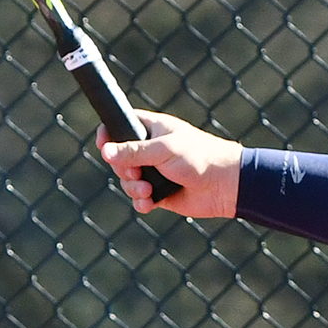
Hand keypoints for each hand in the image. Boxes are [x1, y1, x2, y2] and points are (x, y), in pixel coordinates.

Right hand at [96, 110, 241, 217]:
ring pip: (126, 180)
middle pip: (118, 158)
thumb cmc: (199, 157)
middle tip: (136, 172)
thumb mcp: (164, 150)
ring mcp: (154, 171)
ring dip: (133, 188)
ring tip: (148, 191)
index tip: (103, 145)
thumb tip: (105, 151)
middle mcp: (150, 149)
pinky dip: (141, 202)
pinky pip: (138, 198)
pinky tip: (150, 203)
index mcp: (152, 129)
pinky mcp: (159, 192)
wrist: (224, 186)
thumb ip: (134, 151)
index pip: (121, 124)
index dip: (109, 134)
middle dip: (122, 169)